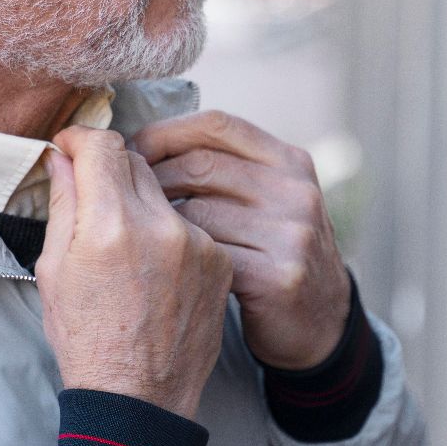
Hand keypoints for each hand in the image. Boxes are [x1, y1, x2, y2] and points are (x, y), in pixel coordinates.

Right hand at [37, 127, 232, 418]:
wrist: (139, 400)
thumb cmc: (86, 340)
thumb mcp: (55, 272)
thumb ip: (63, 205)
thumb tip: (63, 158)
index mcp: (110, 226)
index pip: (104, 146)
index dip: (82, 140)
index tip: (72, 148)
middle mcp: (160, 225)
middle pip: (137, 162)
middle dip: (111, 169)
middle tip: (94, 192)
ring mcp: (197, 242)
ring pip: (166, 192)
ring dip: (143, 201)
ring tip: (126, 242)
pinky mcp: (220, 259)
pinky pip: (191, 224)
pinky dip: (171, 232)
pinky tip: (156, 267)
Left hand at [132, 111, 351, 370]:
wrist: (321, 322)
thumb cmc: (275, 251)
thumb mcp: (271, 197)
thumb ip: (228, 167)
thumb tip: (147, 143)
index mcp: (290, 161)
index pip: (216, 123)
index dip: (165, 132)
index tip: (133, 149)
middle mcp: (296, 191)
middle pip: (200, 165)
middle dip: (152, 177)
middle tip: (125, 196)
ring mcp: (291, 234)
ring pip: (197, 212)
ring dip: (160, 222)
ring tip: (142, 233)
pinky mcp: (278, 277)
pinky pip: (207, 255)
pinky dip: (179, 258)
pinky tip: (167, 265)